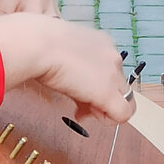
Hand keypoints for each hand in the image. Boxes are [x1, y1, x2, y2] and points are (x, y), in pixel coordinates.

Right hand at [0, 14, 132, 123]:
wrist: (39, 45)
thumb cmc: (40, 43)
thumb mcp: (63, 47)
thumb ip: (74, 61)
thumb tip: (74, 80)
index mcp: (103, 43)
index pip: (110, 68)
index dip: (96, 82)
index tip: (80, 87)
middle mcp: (113, 56)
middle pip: (118, 84)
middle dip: (100, 96)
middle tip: (79, 103)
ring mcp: (112, 74)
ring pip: (124, 98)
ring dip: (103, 107)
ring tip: (80, 109)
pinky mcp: (107, 92)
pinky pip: (123, 113)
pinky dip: (109, 120)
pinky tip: (86, 116)